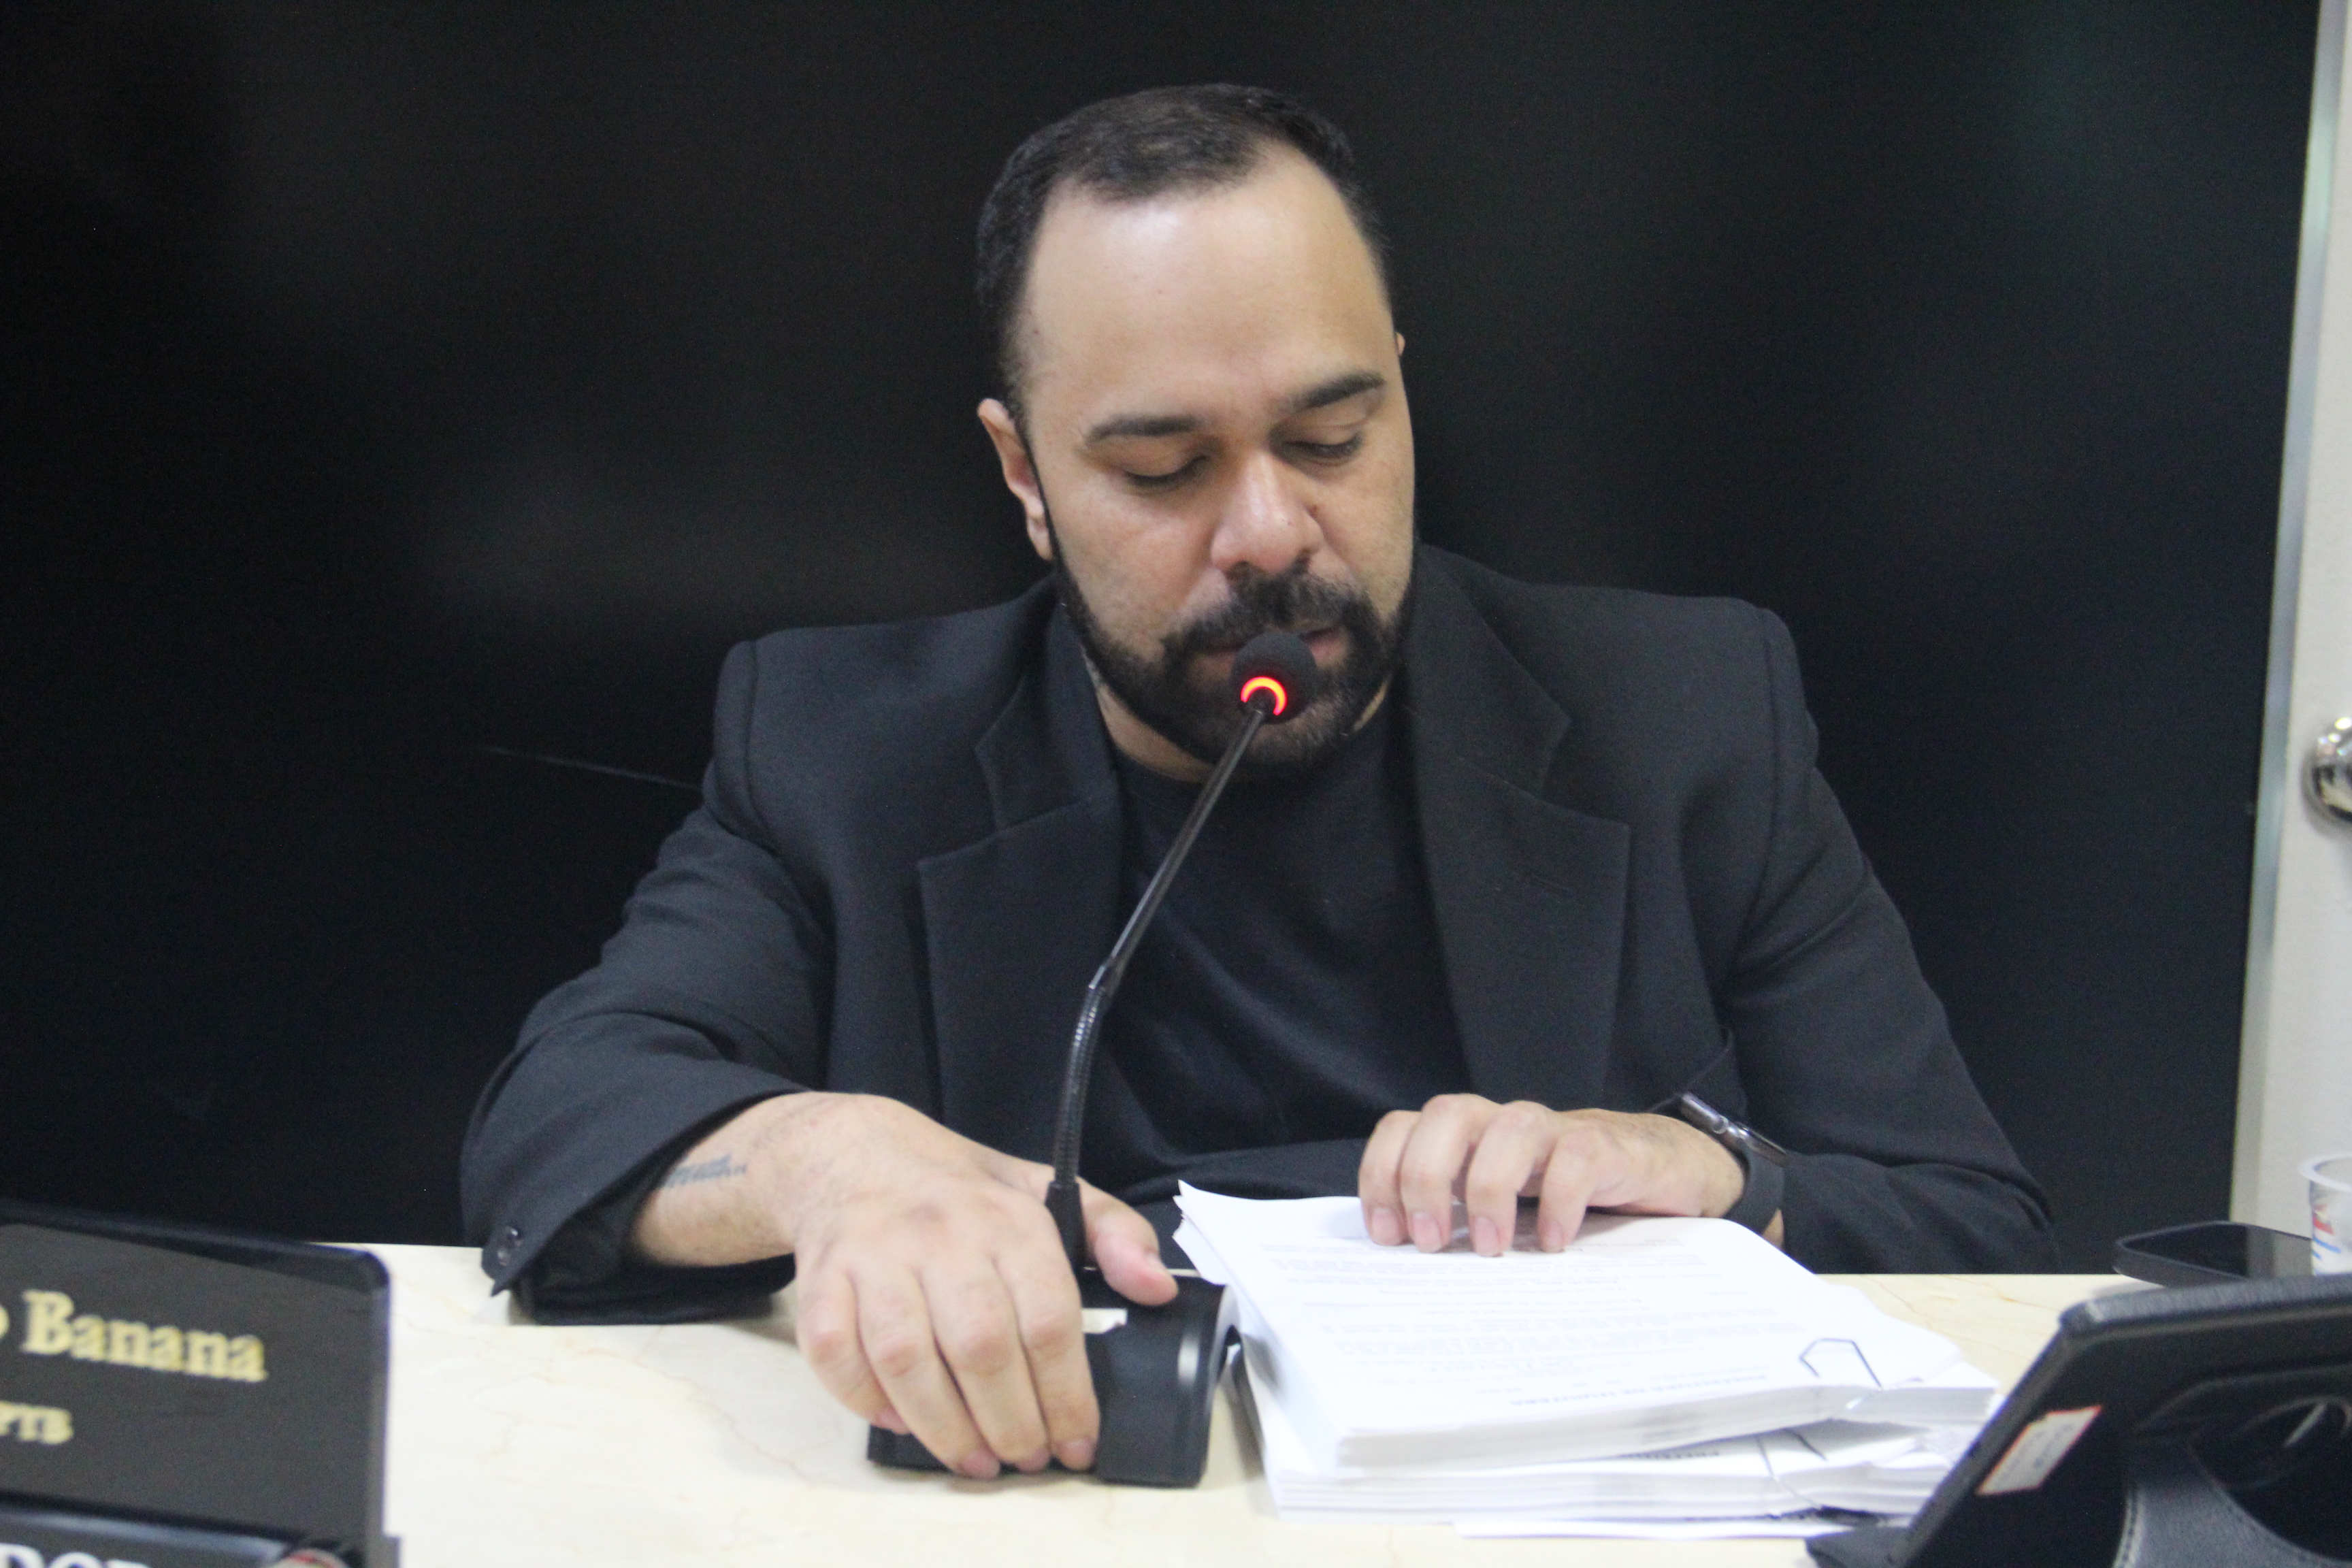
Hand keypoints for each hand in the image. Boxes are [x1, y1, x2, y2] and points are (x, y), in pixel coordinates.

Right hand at [629, 1092, 1175, 1477]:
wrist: (857, 1155)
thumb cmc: (963, 1194)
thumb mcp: (1047, 1191)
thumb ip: (1112, 1233)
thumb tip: (1158, 1288)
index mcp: (1007, 1218)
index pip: (1047, 1317)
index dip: (1067, 1393)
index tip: (1079, 1440)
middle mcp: (940, 1234)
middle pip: (980, 1346)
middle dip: (1011, 1420)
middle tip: (1026, 1458)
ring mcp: (874, 1256)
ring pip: (905, 1357)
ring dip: (943, 1426)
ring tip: (975, 1459)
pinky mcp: (821, 1278)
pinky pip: (835, 1354)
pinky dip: (867, 1400)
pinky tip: (903, 1422)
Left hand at [1358, 1094, 1770, 1256]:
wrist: (1662, 1171)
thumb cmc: (1567, 1196)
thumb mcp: (1503, 1209)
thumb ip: (1459, 1222)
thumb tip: (1405, 1273)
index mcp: (1469, 1138)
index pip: (1403, 1127)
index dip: (1383, 1173)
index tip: (1388, 1236)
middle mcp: (1503, 1124)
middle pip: (1446, 1114)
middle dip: (1425, 1176)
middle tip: (1431, 1242)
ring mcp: (1555, 1131)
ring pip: (1509, 1127)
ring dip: (1488, 1187)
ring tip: (1491, 1248)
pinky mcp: (1606, 1148)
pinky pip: (1576, 1159)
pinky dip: (1558, 1201)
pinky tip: (1554, 1244)